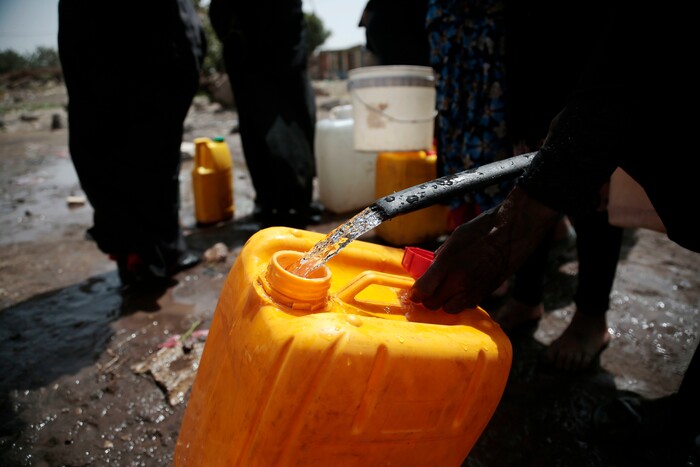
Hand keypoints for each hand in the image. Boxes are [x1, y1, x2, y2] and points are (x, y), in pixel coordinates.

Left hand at [409, 186, 558, 312]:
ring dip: (444, 303)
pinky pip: (467, 305)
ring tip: (444, 292)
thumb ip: (440, 257)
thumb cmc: (482, 230)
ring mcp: (474, 289)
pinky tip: (461, 290)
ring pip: (450, 309)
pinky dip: (460, 302)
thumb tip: (430, 269)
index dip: (415, 294)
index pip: (423, 289)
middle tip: (427, 292)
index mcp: (448, 264)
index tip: (413, 294)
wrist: (511, 233)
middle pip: (434, 304)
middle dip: (427, 300)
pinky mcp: (486, 293)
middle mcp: (459, 280)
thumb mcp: (453, 239)